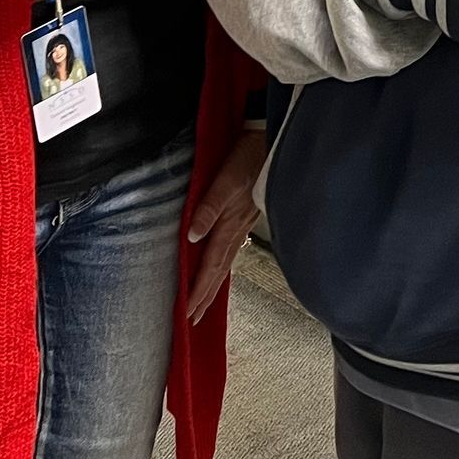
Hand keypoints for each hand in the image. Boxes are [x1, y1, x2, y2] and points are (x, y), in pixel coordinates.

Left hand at [186, 125, 265, 323]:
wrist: (270, 139)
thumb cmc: (246, 157)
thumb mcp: (226, 179)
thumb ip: (209, 207)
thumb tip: (191, 237)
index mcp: (230, 224)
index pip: (211, 265)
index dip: (199, 290)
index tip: (189, 313)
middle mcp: (237, 229)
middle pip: (219, 270)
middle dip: (206, 295)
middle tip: (194, 319)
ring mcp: (244, 224)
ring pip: (226, 262)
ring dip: (214, 284)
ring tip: (205, 303)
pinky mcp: (246, 215)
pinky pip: (233, 249)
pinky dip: (223, 265)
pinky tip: (221, 266)